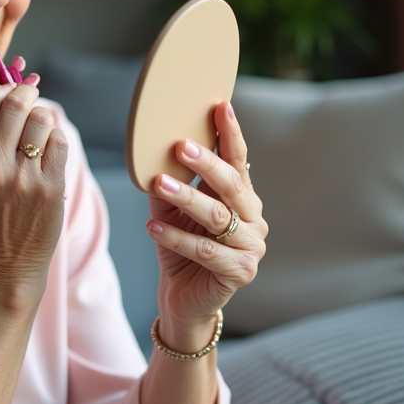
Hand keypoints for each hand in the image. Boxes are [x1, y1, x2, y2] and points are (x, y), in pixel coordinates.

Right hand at [0, 82, 66, 298]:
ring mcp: (20, 177)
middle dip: (27, 94)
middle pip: (15, 102)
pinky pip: (59, 141)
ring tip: (39, 132)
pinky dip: (57, 139)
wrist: (3, 264)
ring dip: (43, 118)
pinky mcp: (48, 188)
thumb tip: (6, 88)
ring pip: (41, 118)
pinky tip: (49, 153)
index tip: (11, 92)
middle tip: (31, 100)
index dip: (2, 88)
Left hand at [145, 101, 266, 346]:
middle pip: (231, 185)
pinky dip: (176, 237)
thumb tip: (150, 151)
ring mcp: (251, 246)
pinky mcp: (240, 272)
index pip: (238, 160)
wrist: (182, 297)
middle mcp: (253, 218)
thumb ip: (168, 183)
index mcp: (241, 197)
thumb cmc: (179, 247)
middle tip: (180, 146)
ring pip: (217, 217)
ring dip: (186, 198)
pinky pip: (206, 250)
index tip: (219, 106)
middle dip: (206, 163)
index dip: (230, 134)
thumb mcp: (171, 210)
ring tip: (158, 184)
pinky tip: (152, 228)